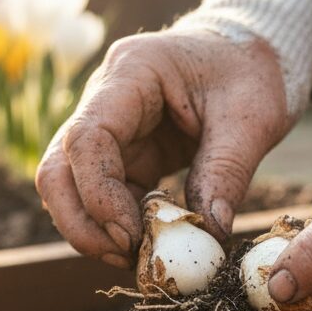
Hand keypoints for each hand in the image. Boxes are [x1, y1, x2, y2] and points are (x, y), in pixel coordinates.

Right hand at [36, 29, 288, 265]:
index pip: (87, 137)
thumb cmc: (253, 71)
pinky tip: (150, 244)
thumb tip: (210, 233)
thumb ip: (228, 171)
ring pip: (71, 188)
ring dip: (95, 230)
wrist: (252, 53)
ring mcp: (110, 129)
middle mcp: (104, 99)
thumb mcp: (253, 118)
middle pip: (58, 168)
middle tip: (124, 257)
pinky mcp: (125, 155)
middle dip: (81, 222)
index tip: (130, 236)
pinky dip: (119, 226)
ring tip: (139, 257)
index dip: (98, 194)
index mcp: (132, 72)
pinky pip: (103, 197)